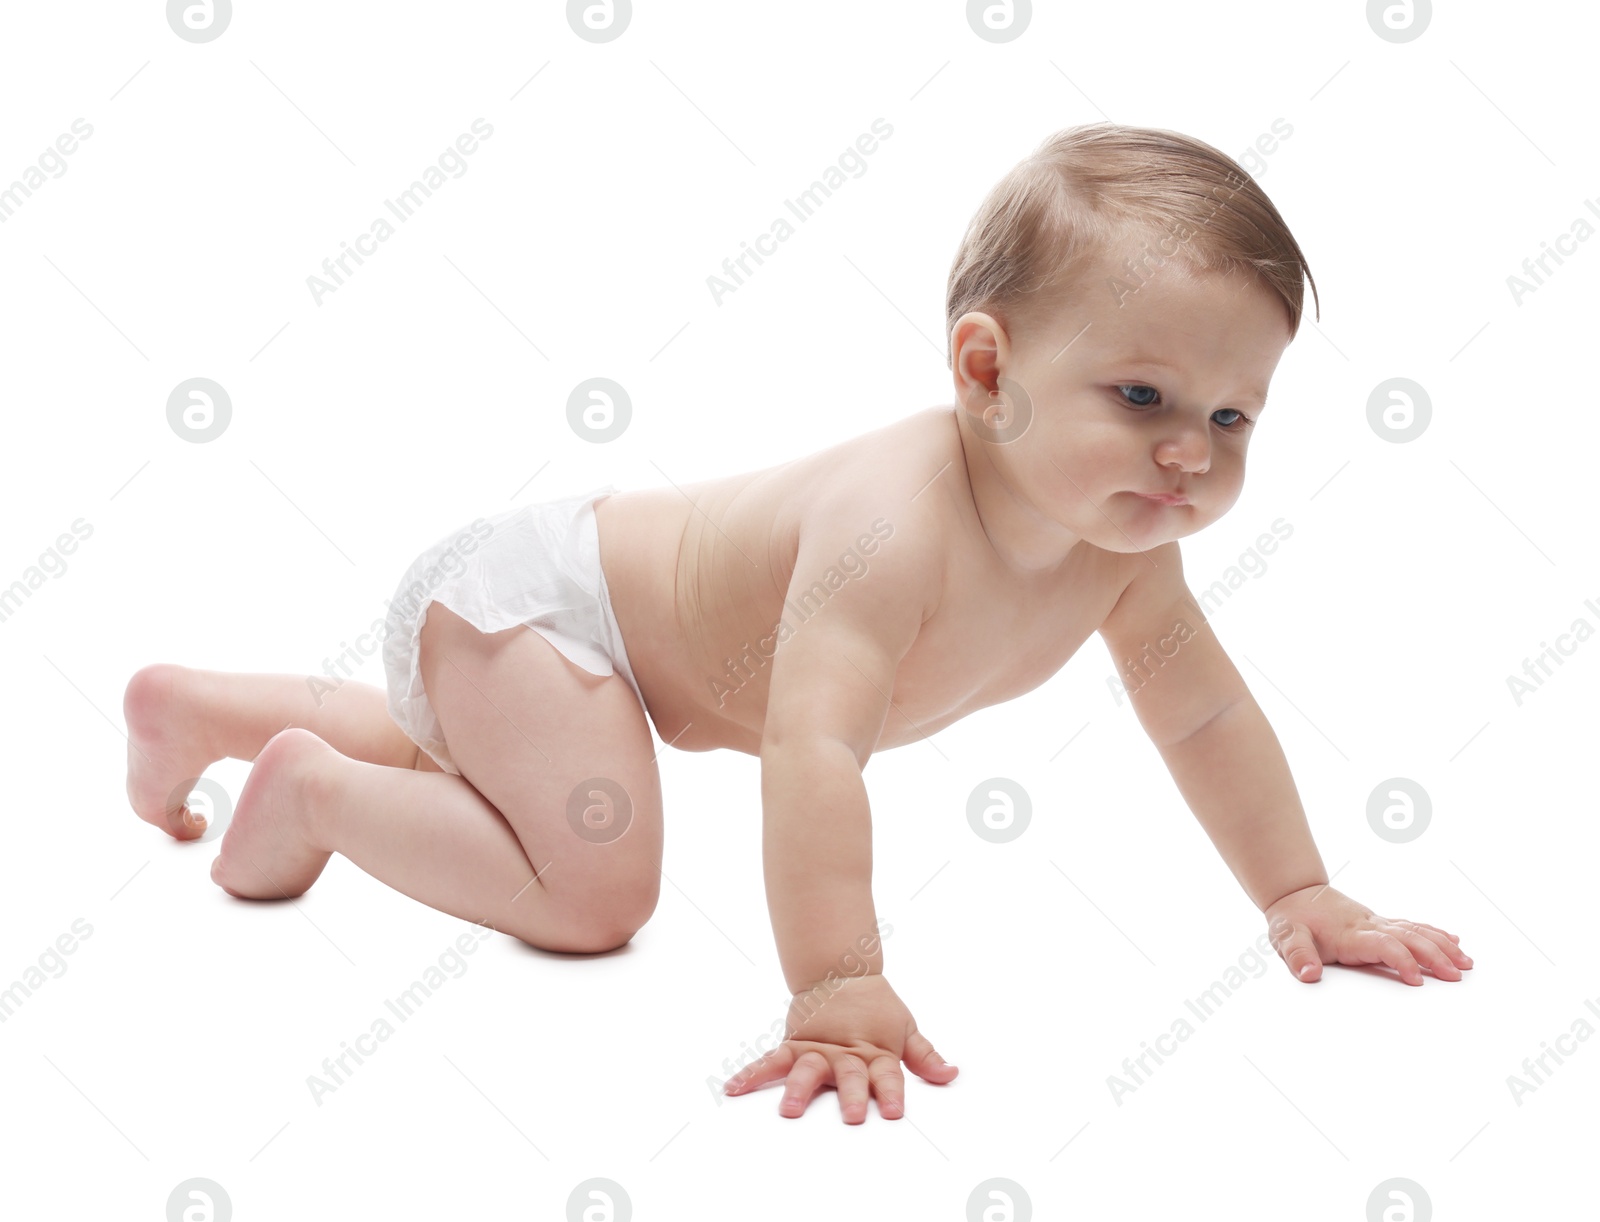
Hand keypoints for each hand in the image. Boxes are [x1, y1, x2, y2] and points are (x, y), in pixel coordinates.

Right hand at [721, 973, 956, 1122]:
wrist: (840, 970)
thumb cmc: (875, 1006)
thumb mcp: (905, 1027)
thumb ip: (924, 1056)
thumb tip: (951, 1074)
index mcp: (875, 1051)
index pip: (887, 1074)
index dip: (891, 1092)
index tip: (895, 1111)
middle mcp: (844, 1053)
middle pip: (849, 1075)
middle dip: (852, 1095)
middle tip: (853, 1116)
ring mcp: (816, 1050)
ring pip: (806, 1070)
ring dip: (798, 1089)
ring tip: (789, 1110)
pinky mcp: (793, 1045)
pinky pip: (770, 1061)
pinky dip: (752, 1074)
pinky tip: (734, 1089)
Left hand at [1264, 883, 1473, 985]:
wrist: (1294, 892)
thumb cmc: (1292, 917)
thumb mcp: (1286, 936)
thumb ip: (1297, 955)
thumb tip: (1309, 975)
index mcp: (1350, 933)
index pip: (1383, 945)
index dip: (1401, 961)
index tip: (1417, 981)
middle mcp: (1369, 925)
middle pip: (1409, 937)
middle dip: (1434, 956)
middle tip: (1457, 976)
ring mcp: (1376, 922)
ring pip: (1416, 931)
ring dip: (1442, 946)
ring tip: (1466, 963)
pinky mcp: (1379, 922)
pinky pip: (1411, 925)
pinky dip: (1434, 932)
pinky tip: (1453, 941)